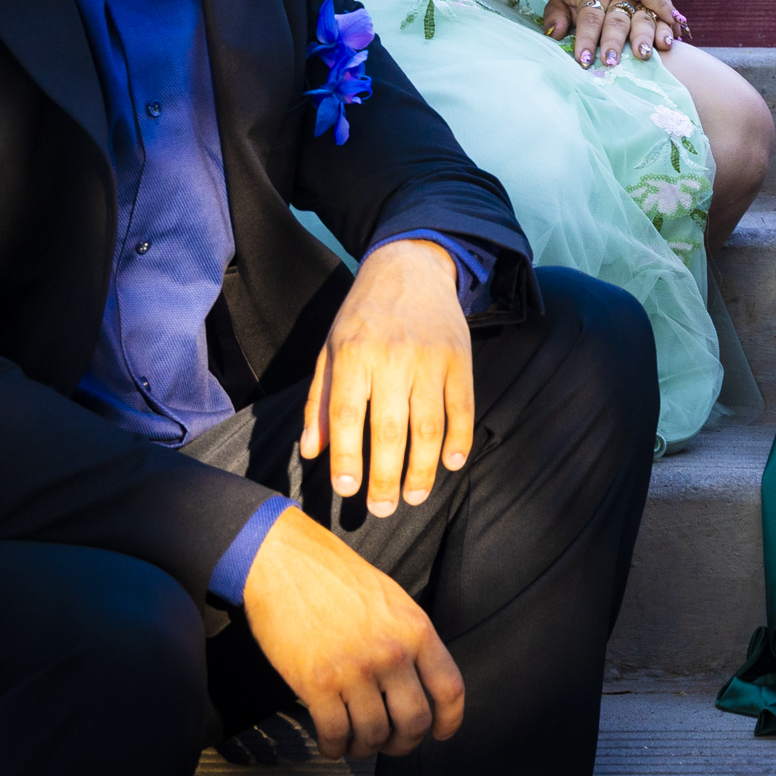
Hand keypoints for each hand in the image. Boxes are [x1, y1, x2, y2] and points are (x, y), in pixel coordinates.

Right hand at [243, 506, 462, 757]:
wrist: (286, 562)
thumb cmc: (336, 577)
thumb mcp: (391, 599)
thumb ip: (409, 638)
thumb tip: (417, 680)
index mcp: (416, 630)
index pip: (449, 689)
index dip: (449, 721)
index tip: (441, 733)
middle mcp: (391, 653)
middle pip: (414, 722)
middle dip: (403, 744)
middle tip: (391, 744)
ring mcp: (354, 670)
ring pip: (373, 734)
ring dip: (365, 749)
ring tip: (356, 743)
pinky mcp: (316, 684)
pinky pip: (335, 734)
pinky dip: (334, 747)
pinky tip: (331, 743)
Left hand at [299, 240, 473, 516]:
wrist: (411, 267)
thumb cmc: (362, 315)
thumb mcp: (330, 348)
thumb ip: (320, 400)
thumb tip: (312, 451)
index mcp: (353, 354)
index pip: (348, 414)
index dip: (348, 456)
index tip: (346, 490)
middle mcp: (392, 357)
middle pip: (390, 428)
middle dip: (386, 476)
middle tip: (382, 509)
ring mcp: (430, 358)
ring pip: (429, 425)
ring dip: (423, 468)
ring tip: (414, 496)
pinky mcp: (459, 358)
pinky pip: (462, 407)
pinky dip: (459, 439)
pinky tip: (452, 464)